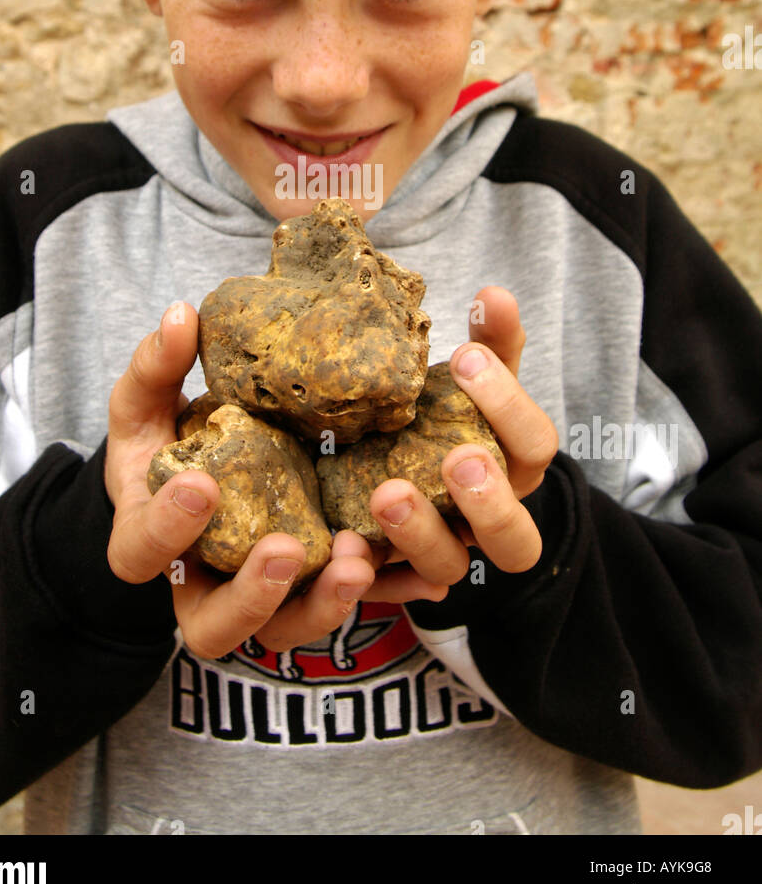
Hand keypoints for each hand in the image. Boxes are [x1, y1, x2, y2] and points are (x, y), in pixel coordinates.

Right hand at [104, 301, 448, 658]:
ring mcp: (258, 598)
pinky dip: (381, 597)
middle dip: (251, 595)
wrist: (199, 475)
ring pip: (283, 633)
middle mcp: (202, 585)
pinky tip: (419, 575)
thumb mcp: (147, 402)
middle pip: (213, 627)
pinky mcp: (310, 593)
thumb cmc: (166, 439)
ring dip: (322, 605)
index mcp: (150, 539)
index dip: (166, 528)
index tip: (202, 483)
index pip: (142, 553)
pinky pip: (343, 610)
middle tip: (285, 548)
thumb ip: (157, 365)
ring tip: (358, 560)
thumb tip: (180, 314)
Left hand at [363, 286, 558, 599]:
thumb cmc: (448, 415)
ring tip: (386, 493)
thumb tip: (494, 293)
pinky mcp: (390, 574)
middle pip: (514, 540)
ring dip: (421, 535)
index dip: (508, 405)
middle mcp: (487, 522)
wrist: (400, 463)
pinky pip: (385, 589)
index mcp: (515, 468)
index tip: (467, 358)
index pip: (535, 445)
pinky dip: (370, 575)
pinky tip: (347, 546)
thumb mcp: (473, 379)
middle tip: (456, 458)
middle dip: (489, 502)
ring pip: (448, 568)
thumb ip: (490, 342)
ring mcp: (441, 554)